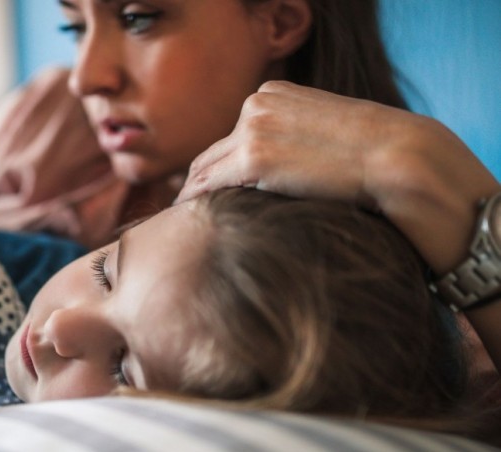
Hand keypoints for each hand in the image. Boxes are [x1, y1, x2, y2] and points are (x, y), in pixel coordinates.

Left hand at [179, 81, 500, 273]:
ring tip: (182, 225)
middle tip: (185, 211)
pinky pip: (210, 186)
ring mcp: (253, 129)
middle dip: (197, 182)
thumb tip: (276, 174)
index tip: (204, 191)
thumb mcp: (323, 135)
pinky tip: (189, 226)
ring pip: (204, 170)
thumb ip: (293, 144)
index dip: (217, 167)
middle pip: (211, 152)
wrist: (400, 158)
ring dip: (192, 198)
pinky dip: (197, 206)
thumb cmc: (373, 156)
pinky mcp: (254, 158)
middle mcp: (255, 105)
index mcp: (272, 94)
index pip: (232, 136)